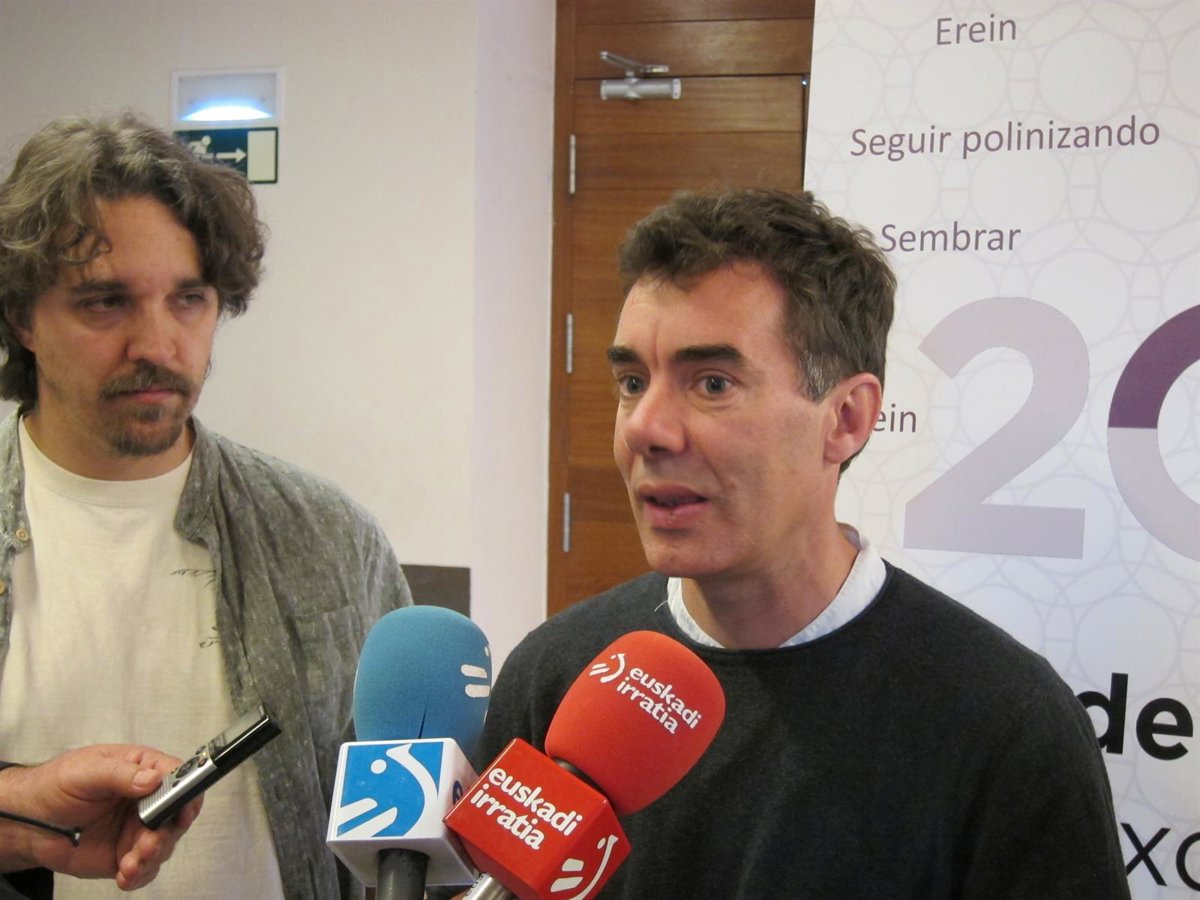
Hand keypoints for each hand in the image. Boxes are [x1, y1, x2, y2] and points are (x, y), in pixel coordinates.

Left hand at [0, 744, 201, 889]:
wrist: (29, 822)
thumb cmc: (57, 785)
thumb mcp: (87, 771)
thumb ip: (120, 774)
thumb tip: (152, 780)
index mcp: (143, 770)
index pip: (178, 777)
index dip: (186, 792)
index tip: (182, 809)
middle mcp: (146, 800)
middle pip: (176, 815)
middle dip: (167, 833)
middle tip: (150, 843)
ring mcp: (137, 829)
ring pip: (163, 845)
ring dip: (151, 856)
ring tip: (131, 863)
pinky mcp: (126, 854)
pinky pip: (145, 869)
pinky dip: (139, 875)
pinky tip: (125, 875)